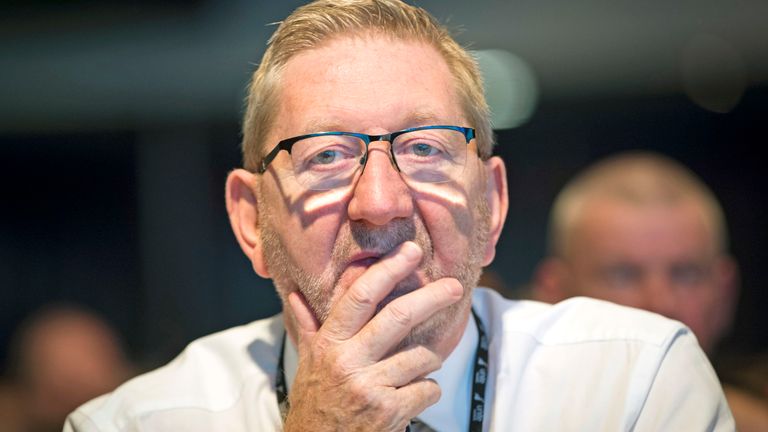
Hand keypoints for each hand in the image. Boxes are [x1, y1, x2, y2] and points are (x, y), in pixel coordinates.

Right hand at [284, 241, 463, 431]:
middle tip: (454, 286)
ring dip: (430, 358)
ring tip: (424, 362)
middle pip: (398, 317)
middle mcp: (348, 361)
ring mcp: (370, 387)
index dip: (388, 269)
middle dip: (432, 298)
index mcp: (330, 343)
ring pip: (420, 356)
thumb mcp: (307, 363)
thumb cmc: (315, 403)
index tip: (411, 252)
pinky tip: (415, 394)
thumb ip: (308, 326)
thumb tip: (295, 295)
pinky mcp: (389, 412)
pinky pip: (427, 389)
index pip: (361, 296)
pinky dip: (428, 389)